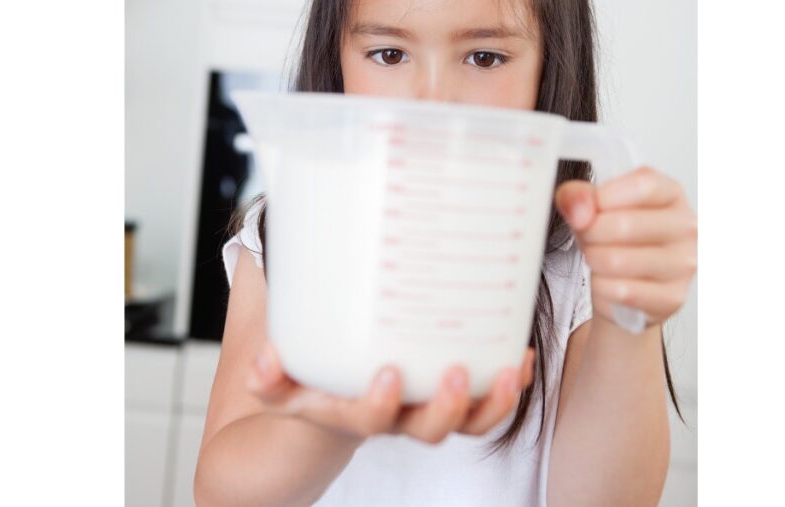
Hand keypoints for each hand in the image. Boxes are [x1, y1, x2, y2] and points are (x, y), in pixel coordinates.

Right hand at [246, 343, 534, 443]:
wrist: (333, 404)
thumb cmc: (312, 384)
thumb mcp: (281, 382)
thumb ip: (269, 372)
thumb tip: (265, 360)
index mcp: (354, 414)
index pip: (368, 421)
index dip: (379, 405)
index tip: (388, 375)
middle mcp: (397, 418)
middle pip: (429, 430)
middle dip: (447, 407)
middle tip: (457, 372)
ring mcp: (427, 409)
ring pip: (468, 422)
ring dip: (494, 401)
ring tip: (510, 369)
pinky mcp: (452, 396)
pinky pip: (487, 402)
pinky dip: (508, 383)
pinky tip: (520, 355)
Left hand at [555, 166, 696, 329]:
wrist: (625, 285)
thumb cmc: (616, 238)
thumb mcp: (593, 208)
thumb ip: (579, 196)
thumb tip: (576, 205)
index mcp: (671, 194)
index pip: (644, 186)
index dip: (604, 198)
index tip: (586, 208)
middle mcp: (685, 227)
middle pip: (625, 224)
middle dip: (590, 233)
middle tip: (588, 238)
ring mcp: (683, 264)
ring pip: (618, 261)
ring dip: (594, 260)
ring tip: (597, 258)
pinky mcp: (672, 297)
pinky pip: (621, 291)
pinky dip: (602, 287)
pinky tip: (607, 281)